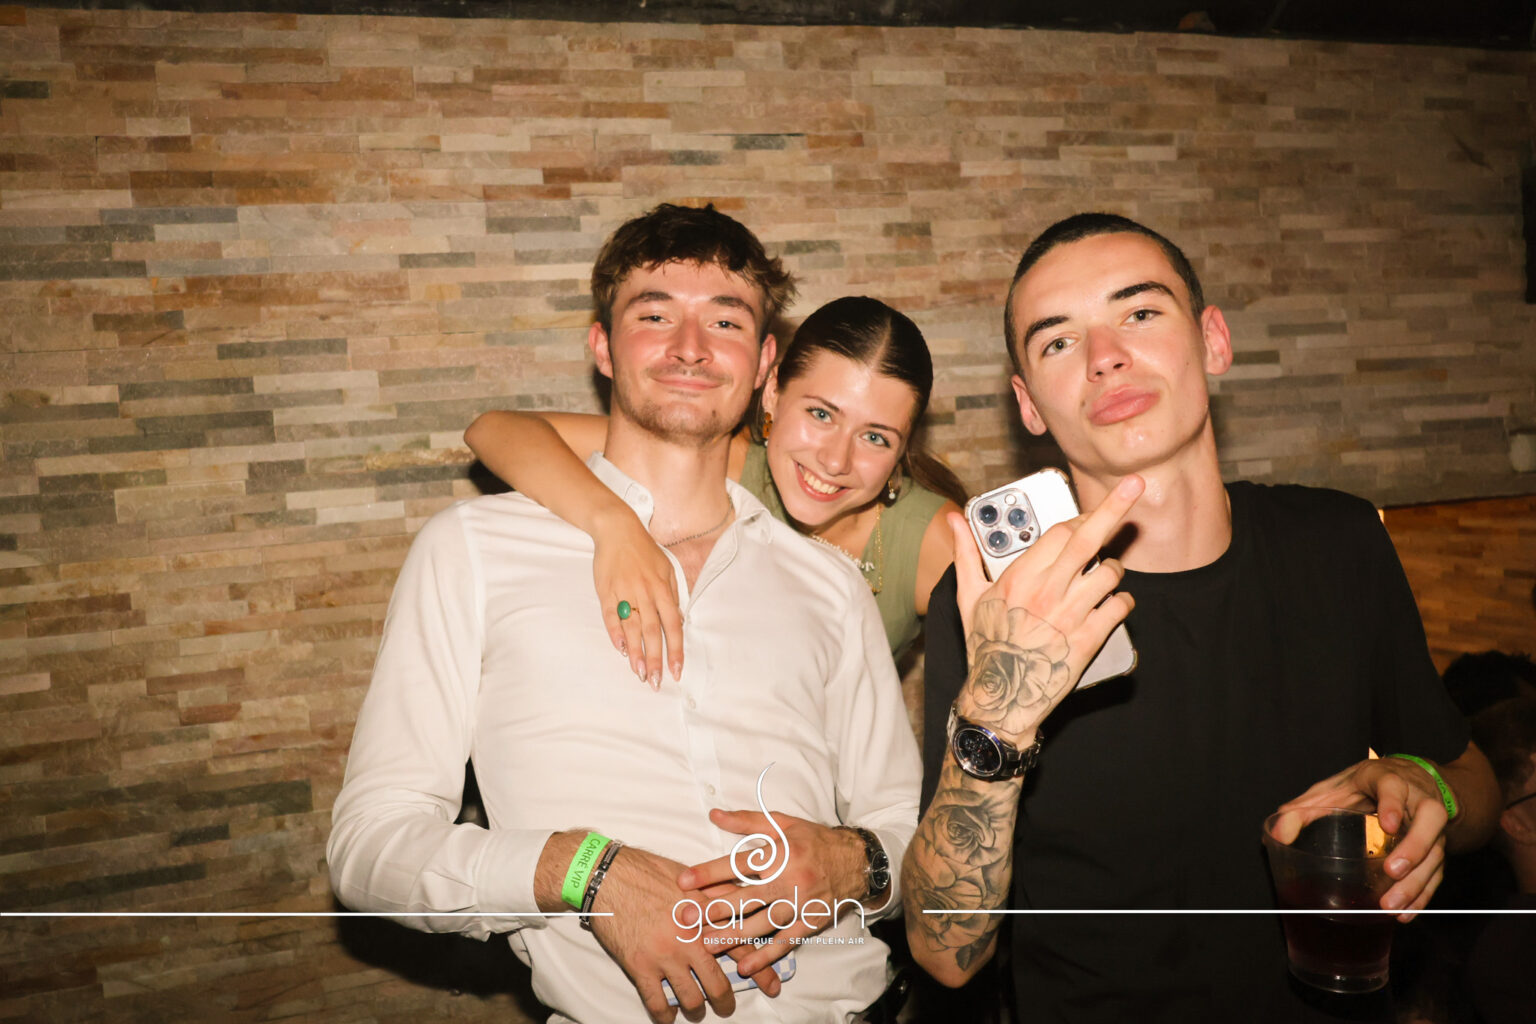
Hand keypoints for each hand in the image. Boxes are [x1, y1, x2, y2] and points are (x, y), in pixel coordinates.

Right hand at [589, 845, 774, 1022]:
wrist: (607, 875)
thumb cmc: (647, 871)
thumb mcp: (690, 877)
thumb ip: (717, 893)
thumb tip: (741, 899)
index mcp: (706, 914)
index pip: (742, 946)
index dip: (761, 969)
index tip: (773, 985)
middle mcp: (690, 938)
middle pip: (718, 982)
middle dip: (725, 1001)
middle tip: (726, 1007)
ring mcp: (665, 954)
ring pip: (691, 998)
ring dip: (696, 1011)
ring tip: (696, 1012)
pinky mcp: (640, 966)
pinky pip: (657, 1003)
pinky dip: (665, 1015)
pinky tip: (668, 1015)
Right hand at [592, 505, 684, 688]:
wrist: (617, 530)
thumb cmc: (645, 551)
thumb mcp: (666, 570)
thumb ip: (672, 596)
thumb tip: (678, 621)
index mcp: (662, 589)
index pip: (673, 626)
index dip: (675, 650)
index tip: (676, 670)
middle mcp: (645, 593)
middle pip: (653, 632)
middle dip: (655, 659)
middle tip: (655, 682)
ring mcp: (625, 592)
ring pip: (633, 628)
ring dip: (636, 653)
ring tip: (639, 673)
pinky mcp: (606, 591)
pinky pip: (611, 616)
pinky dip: (616, 633)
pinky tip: (621, 649)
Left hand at [676, 809, 868, 976]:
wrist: (857, 862)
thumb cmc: (814, 840)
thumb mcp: (782, 824)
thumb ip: (747, 821)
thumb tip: (715, 814)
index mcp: (780, 853)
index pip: (738, 864)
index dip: (709, 873)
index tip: (684, 881)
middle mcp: (789, 880)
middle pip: (745, 898)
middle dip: (713, 910)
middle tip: (686, 919)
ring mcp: (800, 905)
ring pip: (761, 924)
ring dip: (732, 936)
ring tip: (705, 944)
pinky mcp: (810, 923)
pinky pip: (785, 942)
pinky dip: (765, 955)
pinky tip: (745, 966)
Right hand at [952, 474, 1142, 742]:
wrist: (1001, 697)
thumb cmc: (985, 644)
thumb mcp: (969, 597)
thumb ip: (966, 553)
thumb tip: (954, 520)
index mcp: (1018, 577)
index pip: (1059, 532)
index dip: (1078, 519)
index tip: (1088, 516)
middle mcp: (1046, 591)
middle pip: (1088, 539)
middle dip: (1114, 507)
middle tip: (1135, 484)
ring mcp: (1070, 615)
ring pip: (1111, 573)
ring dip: (1114, 570)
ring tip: (1104, 577)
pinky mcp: (1089, 639)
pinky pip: (1120, 606)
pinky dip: (1123, 601)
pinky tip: (1113, 604)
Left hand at [1276, 757, 1451, 921]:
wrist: (1410, 778)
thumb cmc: (1365, 785)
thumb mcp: (1333, 787)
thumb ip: (1304, 808)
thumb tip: (1276, 832)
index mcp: (1388, 779)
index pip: (1394, 787)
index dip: (1394, 804)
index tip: (1387, 824)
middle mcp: (1418, 799)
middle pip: (1430, 820)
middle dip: (1414, 847)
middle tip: (1392, 872)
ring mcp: (1432, 824)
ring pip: (1436, 851)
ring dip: (1418, 881)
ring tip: (1393, 906)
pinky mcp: (1438, 845)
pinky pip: (1437, 871)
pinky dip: (1424, 894)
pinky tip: (1407, 913)